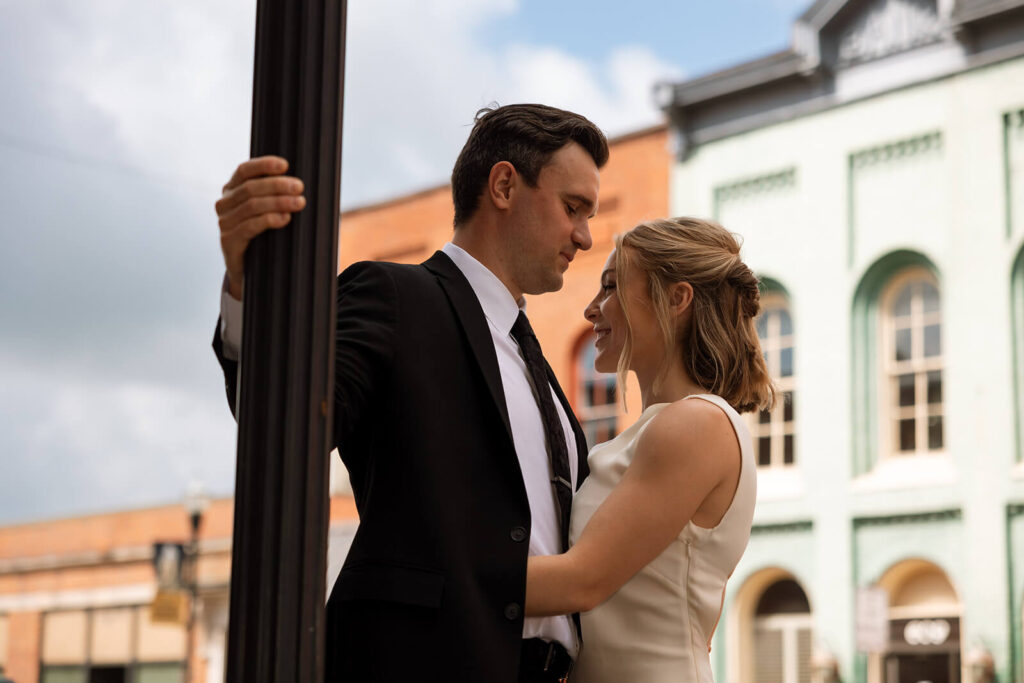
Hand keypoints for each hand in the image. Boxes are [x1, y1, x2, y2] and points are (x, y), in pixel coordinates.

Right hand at [215, 156, 305, 299]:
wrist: (249, 269)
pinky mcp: (228, 241)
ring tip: (299, 203)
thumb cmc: (263, 235)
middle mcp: (224, 203)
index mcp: (232, 189)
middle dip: (277, 185)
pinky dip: (269, 220)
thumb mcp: (266, 210)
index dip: (263, 165)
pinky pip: (249, 226)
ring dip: (278, 202)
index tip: (285, 165)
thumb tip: (299, 183)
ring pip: (252, 206)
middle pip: (251, 188)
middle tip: (299, 188)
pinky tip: (284, 219)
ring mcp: (224, 222)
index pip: (244, 170)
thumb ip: (274, 194)